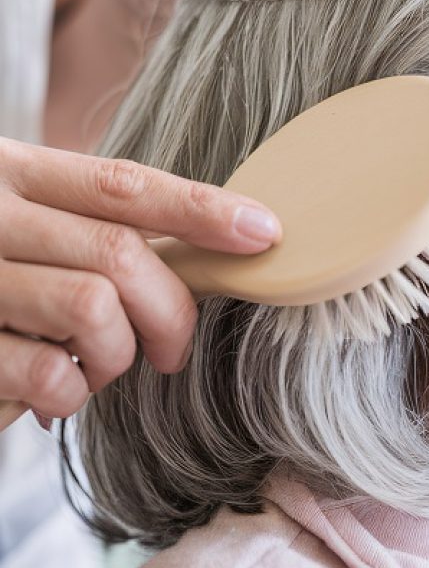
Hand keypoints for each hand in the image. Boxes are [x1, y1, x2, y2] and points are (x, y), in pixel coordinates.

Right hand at [0, 138, 281, 425]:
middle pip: (118, 253)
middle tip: (174, 349)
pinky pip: (43, 373)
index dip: (202, 208)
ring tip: (101, 368)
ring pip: (90, 308)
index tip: (265, 231)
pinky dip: (68, 394)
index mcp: (12, 173)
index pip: (123, 186)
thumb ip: (93, 227)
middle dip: (171, 311)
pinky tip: (52, 391)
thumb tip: (212, 245)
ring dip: (117, 354)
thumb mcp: (25, 221)